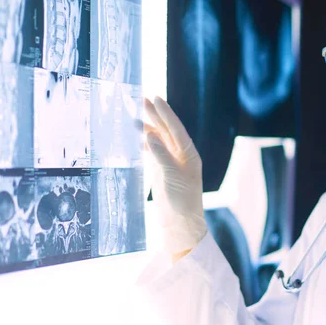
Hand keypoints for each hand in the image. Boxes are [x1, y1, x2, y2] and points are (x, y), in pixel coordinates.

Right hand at [143, 96, 206, 259]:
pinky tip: (139, 138)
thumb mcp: (171, 177)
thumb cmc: (181, 202)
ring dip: (149, 128)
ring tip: (135, 116)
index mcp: (189, 155)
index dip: (165, 113)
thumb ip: (161, 155)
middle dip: (156, 116)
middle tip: (142, 99)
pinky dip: (147, 144)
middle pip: (168, 131)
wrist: (181, 226)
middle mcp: (182, 157)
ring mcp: (172, 165)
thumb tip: (149, 135)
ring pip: (160, 141)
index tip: (155, 98)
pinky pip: (155, 153)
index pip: (176, 129)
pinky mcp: (164, 174)